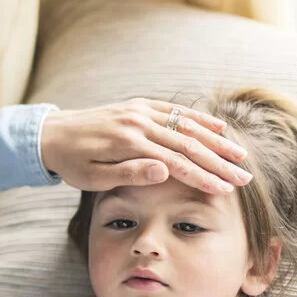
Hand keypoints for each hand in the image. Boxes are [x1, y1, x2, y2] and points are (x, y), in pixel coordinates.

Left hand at [41, 98, 250, 192]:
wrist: (52, 133)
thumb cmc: (72, 162)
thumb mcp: (93, 177)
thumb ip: (129, 173)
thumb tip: (164, 171)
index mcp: (129, 143)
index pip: (176, 162)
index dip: (203, 177)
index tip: (226, 190)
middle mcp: (139, 122)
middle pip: (188, 143)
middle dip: (219, 162)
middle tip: (245, 177)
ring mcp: (140, 111)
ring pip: (187, 125)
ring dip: (217, 140)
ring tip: (241, 155)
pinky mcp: (139, 105)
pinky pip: (175, 110)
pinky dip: (199, 118)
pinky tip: (219, 127)